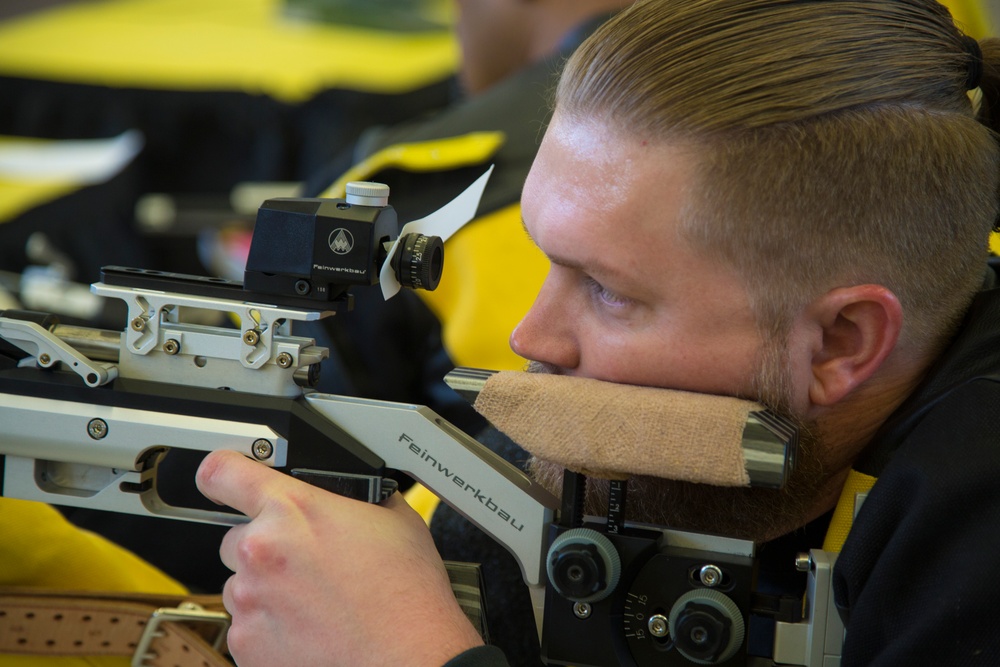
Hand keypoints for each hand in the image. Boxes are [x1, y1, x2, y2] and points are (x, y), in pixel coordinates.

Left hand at [196, 450, 483, 666]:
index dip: (223, 473)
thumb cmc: (407, 597)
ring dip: (268, 591)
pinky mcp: (246, 646)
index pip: (223, 472)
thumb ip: (353, 498)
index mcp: (293, 510)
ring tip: (315, 604)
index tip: (223, 480)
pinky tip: (310, 629)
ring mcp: (249, 602)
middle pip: (237, 539)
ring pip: (242, 587)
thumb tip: (346, 491)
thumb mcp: (393, 520)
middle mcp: (261, 551)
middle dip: (267, 550)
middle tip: (307, 566)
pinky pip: (248, 627)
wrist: (410, 658)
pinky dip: (271, 629)